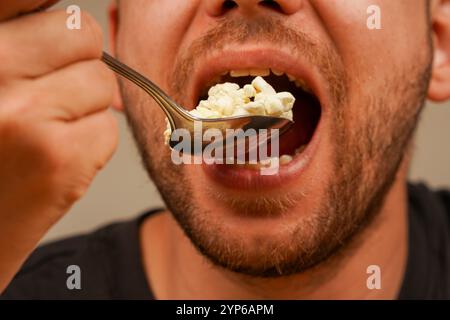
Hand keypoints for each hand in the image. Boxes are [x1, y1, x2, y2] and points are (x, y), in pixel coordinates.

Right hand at [0, 1, 118, 291]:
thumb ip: (16, 41)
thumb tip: (71, 19)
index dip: (49, 9)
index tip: (61, 29)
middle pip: (82, 32)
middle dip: (76, 61)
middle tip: (47, 92)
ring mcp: (26, 115)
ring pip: (103, 82)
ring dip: (84, 107)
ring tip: (43, 133)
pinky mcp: (62, 159)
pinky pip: (108, 128)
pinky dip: (91, 144)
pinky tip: (53, 161)